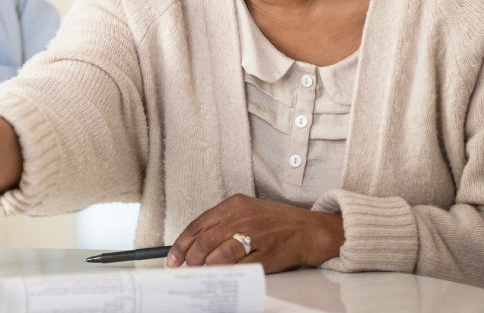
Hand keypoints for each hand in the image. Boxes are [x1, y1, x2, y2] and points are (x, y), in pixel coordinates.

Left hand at [166, 194, 343, 272]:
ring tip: (202, 275)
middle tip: (187, 270)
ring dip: (206, 269)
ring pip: (218, 255)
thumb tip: (196, 244)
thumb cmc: (278, 223)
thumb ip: (223, 224)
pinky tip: (221, 278)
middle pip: (204, 241)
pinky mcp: (266, 253)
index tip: (173, 258)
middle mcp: (242, 217)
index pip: (198, 224)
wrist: (311, 230)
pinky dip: (226, 275)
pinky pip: (239, 267)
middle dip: (191, 259)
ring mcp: (255, 235)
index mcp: (234, 205)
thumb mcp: (248, 212)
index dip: (181, 244)